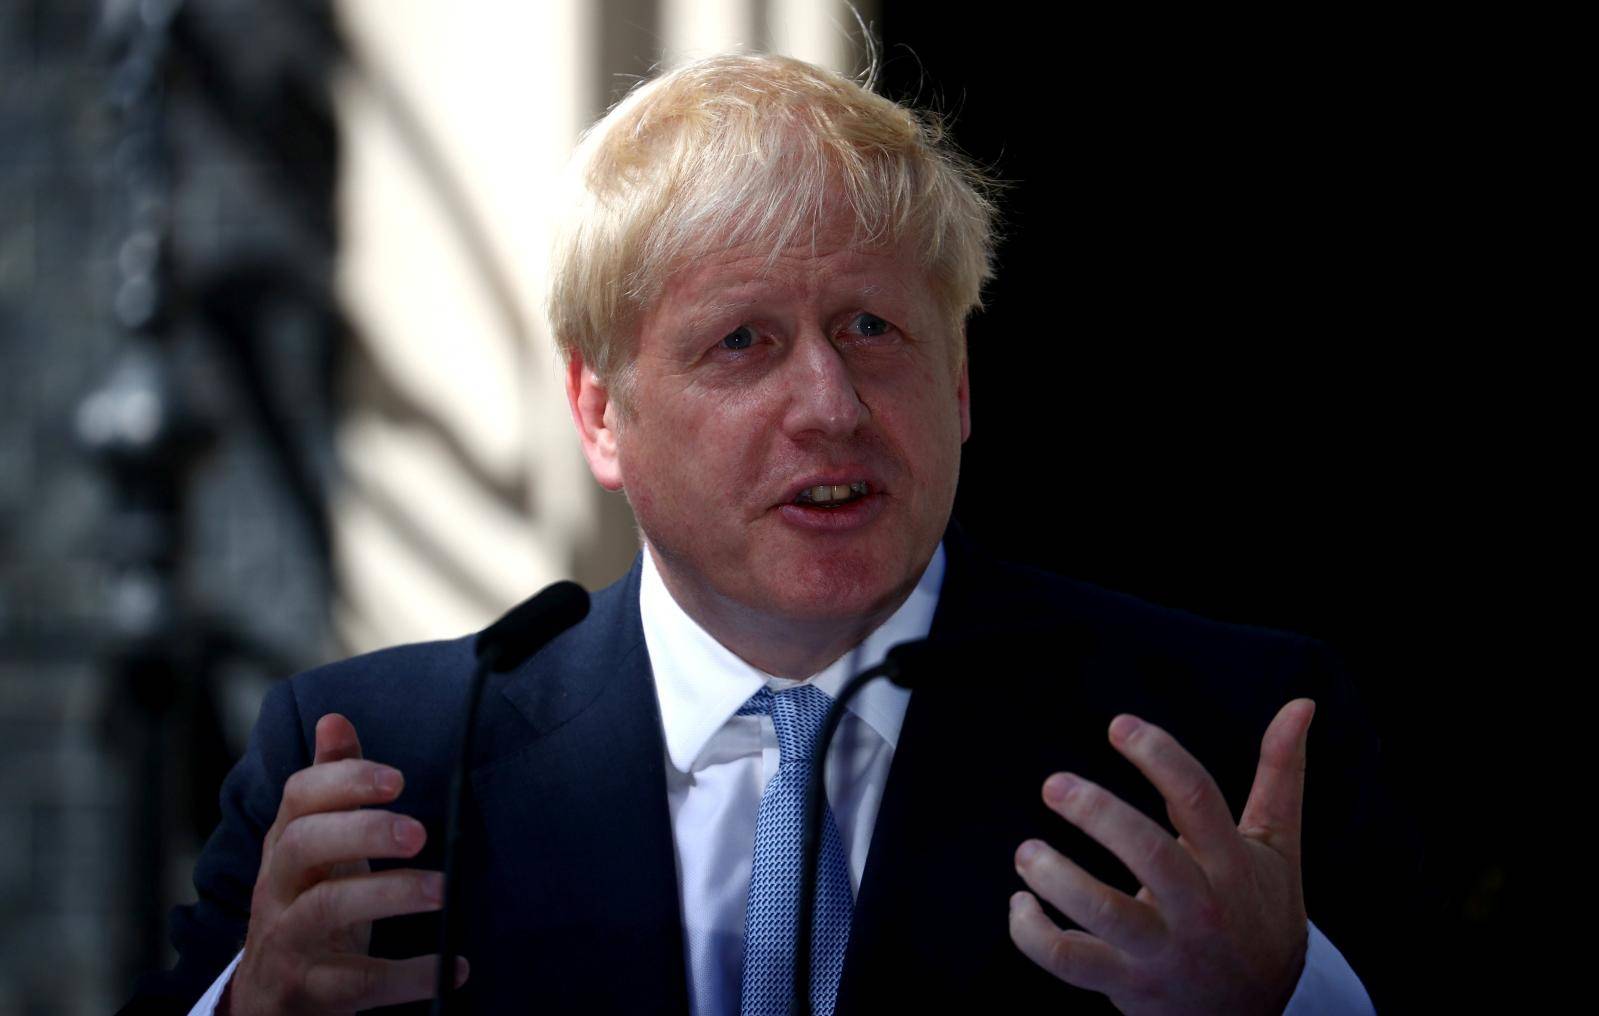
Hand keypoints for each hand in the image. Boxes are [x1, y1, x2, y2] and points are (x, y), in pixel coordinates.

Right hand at [227, 714, 465, 1014]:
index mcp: (286, 846)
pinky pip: (357, 982)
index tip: (397, 779)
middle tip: (420, 832)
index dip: (344, 780)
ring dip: (389, 894)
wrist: (266, 999)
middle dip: (363, 831)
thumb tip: (334, 719)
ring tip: (443, 891)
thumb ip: (331, 786)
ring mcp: (288, 940)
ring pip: (326, 909)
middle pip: (304, 845)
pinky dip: (410, 975)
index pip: (299, 798)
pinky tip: (455, 965)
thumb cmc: (305, 905)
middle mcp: (277, 888)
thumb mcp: (315, 846)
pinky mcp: (307, 992)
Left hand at [1008, 699, 1314, 1014]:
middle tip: (1053, 784)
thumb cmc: (1259, 911)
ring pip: (1105, 915)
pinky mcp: (1128, 985)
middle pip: (1152, 856)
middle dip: (1100, 816)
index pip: (1199, 801)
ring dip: (1057, 879)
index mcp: (1231, 864)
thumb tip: (1300, 702)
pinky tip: (1020, 903)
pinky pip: (1071, 962)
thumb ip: (1281, 774)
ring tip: (1026, 850)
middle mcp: (1199, 908)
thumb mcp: (1276, 846)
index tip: (1118, 725)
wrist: (1263, 1012)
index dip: (1160, 757)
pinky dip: (1032, 935)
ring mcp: (1162, 950)